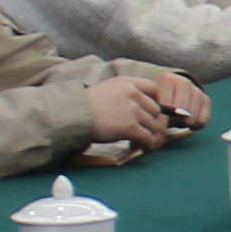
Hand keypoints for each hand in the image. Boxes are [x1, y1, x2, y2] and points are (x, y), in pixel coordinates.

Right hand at [86, 70, 208, 148]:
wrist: (73, 115)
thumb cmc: (87, 105)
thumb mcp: (109, 89)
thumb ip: (126, 93)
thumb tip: (142, 107)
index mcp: (128, 82)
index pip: (155, 89)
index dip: (157, 101)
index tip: (154, 112)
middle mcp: (133, 94)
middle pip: (157, 110)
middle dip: (154, 122)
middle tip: (149, 132)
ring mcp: (132, 110)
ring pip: (154, 125)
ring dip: (152, 135)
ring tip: (147, 142)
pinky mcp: (130, 127)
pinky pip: (147, 137)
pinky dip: (148, 145)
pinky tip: (145, 148)